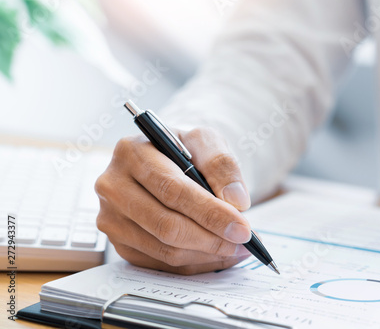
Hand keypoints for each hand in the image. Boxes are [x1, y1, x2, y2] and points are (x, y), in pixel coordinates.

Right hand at [95, 127, 251, 274]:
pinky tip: (216, 254)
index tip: (242, 228)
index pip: (172, 190)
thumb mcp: (206, 141)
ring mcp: (111, 217)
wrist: (164, 160)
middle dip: (212, 239)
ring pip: (164, 250)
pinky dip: (194, 263)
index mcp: (131, 151)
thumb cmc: (184, 150)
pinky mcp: (119, 241)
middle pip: (166, 225)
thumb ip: (222, 165)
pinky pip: (160, 264)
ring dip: (206, 254)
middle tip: (244, 242)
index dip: (210, 213)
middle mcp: (112, 185)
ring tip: (237, 248)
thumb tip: (236, 201)